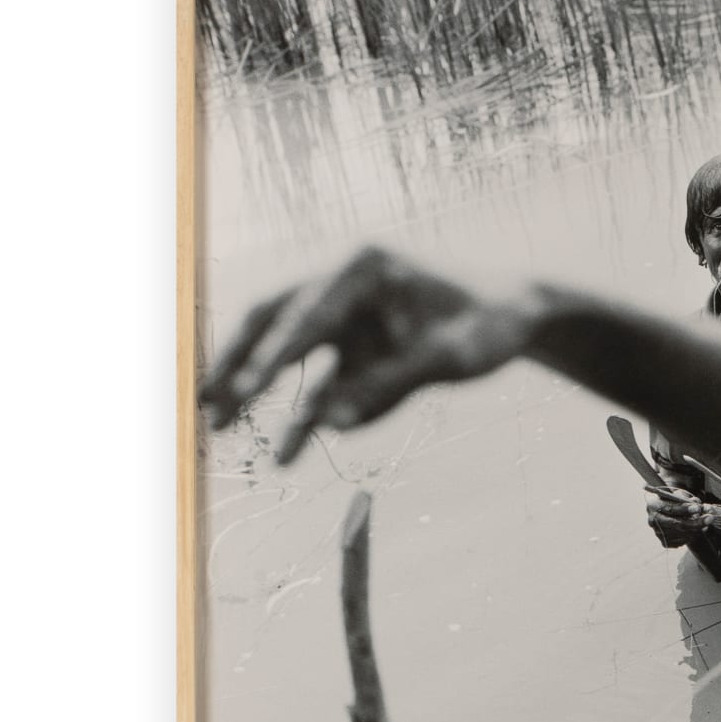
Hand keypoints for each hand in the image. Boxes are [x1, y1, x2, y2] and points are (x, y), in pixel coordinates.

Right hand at [200, 246, 542, 464]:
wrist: (516, 316)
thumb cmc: (490, 325)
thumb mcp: (452, 356)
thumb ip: (393, 385)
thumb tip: (331, 425)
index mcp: (362, 268)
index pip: (305, 315)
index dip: (272, 355)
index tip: (245, 391)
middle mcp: (342, 285)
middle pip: (272, 324)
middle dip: (236, 366)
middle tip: (204, 406)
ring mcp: (345, 318)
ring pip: (284, 354)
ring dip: (253, 390)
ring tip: (216, 427)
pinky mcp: (355, 349)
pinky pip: (321, 385)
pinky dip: (304, 416)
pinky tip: (288, 453)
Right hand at [645, 483, 705, 548]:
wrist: (668, 512)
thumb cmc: (675, 501)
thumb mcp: (680, 495)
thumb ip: (689, 499)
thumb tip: (700, 506)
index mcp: (654, 505)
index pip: (670, 508)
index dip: (685, 509)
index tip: (698, 508)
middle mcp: (653, 520)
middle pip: (677, 524)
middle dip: (696, 522)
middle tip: (710, 518)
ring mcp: (658, 533)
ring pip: (682, 534)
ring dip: (696, 529)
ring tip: (704, 522)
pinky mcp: (664, 543)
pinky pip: (681, 541)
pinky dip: (691, 536)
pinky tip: (694, 530)